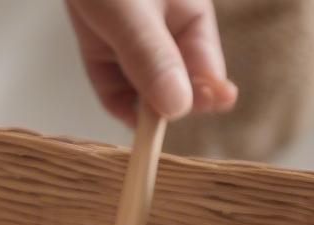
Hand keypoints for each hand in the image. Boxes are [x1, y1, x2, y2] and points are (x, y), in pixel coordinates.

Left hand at [66, 0, 236, 123]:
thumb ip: (152, 56)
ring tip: (137, 118)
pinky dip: (113, 99)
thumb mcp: (130, 11)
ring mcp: (136, 44)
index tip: (187, 115)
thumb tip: (178, 107)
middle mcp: (168, 36)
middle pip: (173, 90)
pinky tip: (117, 105)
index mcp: (192, 17)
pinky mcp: (106, 48)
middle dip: (162, 107)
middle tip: (149, 123)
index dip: (201, 99)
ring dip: (135, 108)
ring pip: (142, 93)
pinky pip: (114, 87)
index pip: (206, 75)